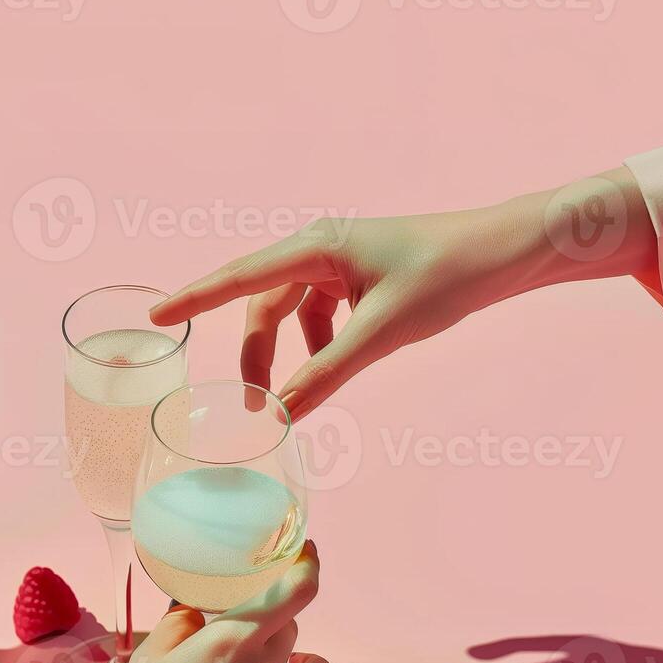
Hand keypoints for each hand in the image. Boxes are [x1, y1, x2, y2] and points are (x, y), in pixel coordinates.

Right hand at [90, 540, 329, 662]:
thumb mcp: (148, 657)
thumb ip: (183, 622)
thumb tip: (201, 610)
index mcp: (232, 641)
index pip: (295, 590)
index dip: (307, 564)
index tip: (304, 553)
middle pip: (291, 627)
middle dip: (272, 622)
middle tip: (244, 630)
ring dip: (294, 658)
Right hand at [150, 168, 655, 419]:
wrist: (508, 251)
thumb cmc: (448, 276)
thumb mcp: (383, 333)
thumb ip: (327, 373)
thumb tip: (283, 414)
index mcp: (315, 248)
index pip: (238, 278)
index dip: (194, 299)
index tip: (154, 315)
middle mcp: (319, 249)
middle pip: (262, 306)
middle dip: (256, 356)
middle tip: (257, 408)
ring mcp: (339, 262)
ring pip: (291, 315)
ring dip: (289, 356)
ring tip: (296, 398)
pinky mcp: (359, 277)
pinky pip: (320, 315)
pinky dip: (319, 347)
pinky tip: (335, 369)